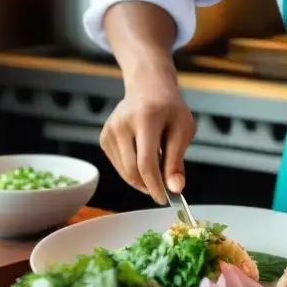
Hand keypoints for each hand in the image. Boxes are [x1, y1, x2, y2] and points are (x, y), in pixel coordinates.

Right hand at [99, 68, 194, 203]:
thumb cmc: (170, 109)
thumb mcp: (183, 130)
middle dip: (149, 186)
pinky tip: (144, 157)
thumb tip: (175, 189)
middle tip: (164, 190)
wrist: (148, 87)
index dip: (155, 186)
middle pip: (132, 170)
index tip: (165, 199)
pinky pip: (119, 165)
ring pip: (124, 171)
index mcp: (145, 118)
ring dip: (142, 179)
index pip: (146, 163)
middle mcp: (122, 123)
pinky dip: (133, 171)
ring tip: (158, 168)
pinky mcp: (104, 137)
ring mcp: (109, 130)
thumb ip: (177, 160)